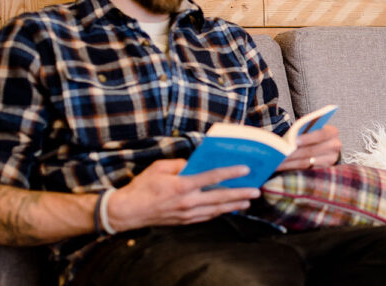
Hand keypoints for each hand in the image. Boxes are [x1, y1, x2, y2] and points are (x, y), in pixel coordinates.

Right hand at [105, 159, 258, 231]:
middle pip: (220, 197)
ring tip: (249, 200)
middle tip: (256, 190)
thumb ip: (180, 164)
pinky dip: (220, 212)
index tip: (245, 169)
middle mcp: (187, 201)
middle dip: (240, 193)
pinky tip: (230, 208)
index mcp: (181, 185)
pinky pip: (207, 216)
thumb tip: (194, 164)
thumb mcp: (159, 168)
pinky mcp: (185, 221)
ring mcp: (187, 214)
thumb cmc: (142, 187)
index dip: (230, 173)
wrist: (128, 212)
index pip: (211, 178)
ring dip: (234, 204)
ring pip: (216, 209)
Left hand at [276, 124, 340, 171]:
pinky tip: (282, 167)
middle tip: (279, 153)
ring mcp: (330, 160)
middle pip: (311, 150)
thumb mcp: (313, 128)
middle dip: (294, 152)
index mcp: (332, 132)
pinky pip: (305, 170)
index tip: (295, 141)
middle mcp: (334, 146)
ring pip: (306, 162)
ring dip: (290, 162)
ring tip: (277, 162)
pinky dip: (292, 168)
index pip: (321, 135)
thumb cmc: (314, 133)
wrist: (325, 145)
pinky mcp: (322, 170)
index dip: (308, 138)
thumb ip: (305, 130)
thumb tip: (290, 138)